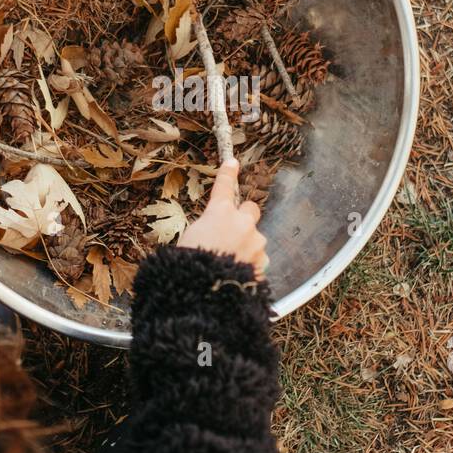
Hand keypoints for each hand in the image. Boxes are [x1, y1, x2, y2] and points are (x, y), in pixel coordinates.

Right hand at [178, 158, 267, 275]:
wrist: (205, 290)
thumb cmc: (190, 262)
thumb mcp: (191, 237)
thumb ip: (208, 228)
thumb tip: (216, 231)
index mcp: (219, 212)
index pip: (224, 186)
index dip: (228, 173)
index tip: (233, 162)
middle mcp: (242, 222)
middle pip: (250, 209)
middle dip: (244, 217)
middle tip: (233, 231)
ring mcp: (255, 242)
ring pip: (254, 238)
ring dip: (245, 246)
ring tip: (228, 263)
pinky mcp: (262, 261)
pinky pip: (257, 258)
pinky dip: (249, 264)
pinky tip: (235, 274)